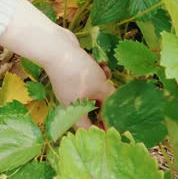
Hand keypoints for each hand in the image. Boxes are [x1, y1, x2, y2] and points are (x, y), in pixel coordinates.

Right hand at [0, 0, 114, 128]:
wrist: (57, 48)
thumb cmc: (78, 72)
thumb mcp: (100, 86)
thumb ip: (111, 99)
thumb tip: (120, 107)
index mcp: (74, 110)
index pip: (87, 129)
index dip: (100, 130)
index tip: (113, 127)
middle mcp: (70, 101)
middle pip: (91, 109)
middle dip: (105, 102)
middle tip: (117, 99)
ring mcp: (69, 87)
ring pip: (91, 91)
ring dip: (102, 83)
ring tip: (106, 73)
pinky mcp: (70, 74)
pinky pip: (86, 79)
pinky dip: (94, 73)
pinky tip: (99, 63)